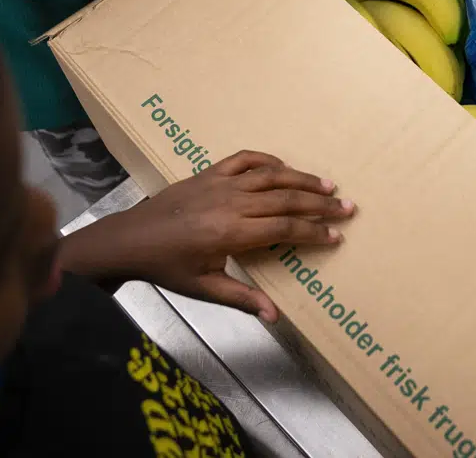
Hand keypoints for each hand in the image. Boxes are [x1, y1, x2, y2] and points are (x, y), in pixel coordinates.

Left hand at [60, 151, 355, 321]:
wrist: (129, 239)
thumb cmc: (167, 267)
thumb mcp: (204, 288)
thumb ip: (241, 298)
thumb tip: (275, 316)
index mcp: (231, 233)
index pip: (284, 229)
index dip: (314, 232)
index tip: (336, 236)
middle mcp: (231, 203)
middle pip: (286, 199)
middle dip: (320, 204)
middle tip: (346, 207)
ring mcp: (220, 183)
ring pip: (271, 176)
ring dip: (302, 179)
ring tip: (328, 185)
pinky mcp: (209, 172)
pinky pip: (245, 158)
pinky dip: (268, 160)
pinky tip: (285, 167)